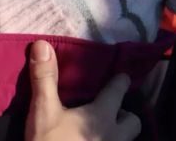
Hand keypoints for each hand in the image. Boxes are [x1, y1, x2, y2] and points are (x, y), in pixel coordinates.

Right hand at [25, 40, 140, 140]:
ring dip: (117, 135)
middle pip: (133, 120)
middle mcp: (115, 135)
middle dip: (123, 115)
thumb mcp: (43, 113)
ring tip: (96, 134)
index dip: (119, 80)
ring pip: (126, 140)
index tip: (118, 77)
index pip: (120, 88)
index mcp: (103, 115)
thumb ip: (45, 79)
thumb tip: (42, 44)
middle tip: (105, 114)